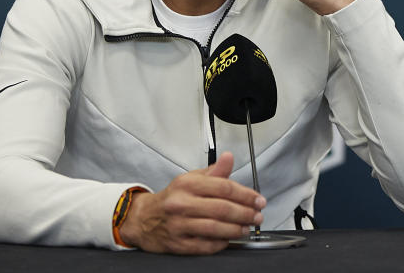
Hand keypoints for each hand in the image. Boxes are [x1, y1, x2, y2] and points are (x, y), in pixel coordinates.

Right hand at [119, 152, 264, 253]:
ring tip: (247, 228)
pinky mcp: (178, 244)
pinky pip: (205, 245)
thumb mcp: (191, 179)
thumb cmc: (173, 198)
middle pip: (222, 208)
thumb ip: (214, 171)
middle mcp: (182, 203)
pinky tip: (229, 238)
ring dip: (236, 229)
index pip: (224, 187)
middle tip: (257, 215)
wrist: (145, 219)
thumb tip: (229, 157)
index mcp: (187, 184)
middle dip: (245, 213)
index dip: (246, 194)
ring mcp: (179, 225)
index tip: (258, 199)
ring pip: (215, 228)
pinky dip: (221, 243)